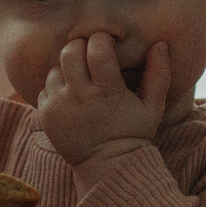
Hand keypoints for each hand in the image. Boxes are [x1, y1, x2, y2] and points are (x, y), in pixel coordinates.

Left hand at [37, 35, 170, 165]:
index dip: (101, 40)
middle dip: (80, 46)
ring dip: (67, 68)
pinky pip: (45, 87)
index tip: (107, 44)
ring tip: (81, 79)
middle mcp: (80, 97)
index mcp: (108, 92)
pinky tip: (71, 97)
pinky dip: (57, 87)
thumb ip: (159, 74)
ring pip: (55, 68)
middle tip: (90, 55)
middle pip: (69, 52)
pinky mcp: (45, 116)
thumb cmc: (133, 132)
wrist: (107, 166)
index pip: (97, 50)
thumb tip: (160, 44)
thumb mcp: (153, 107)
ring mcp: (59, 107)